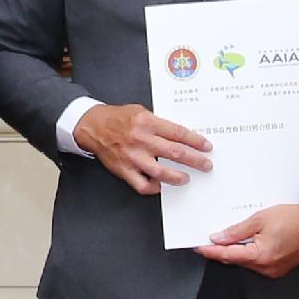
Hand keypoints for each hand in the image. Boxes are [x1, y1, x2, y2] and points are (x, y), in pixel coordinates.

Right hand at [72, 102, 212, 197]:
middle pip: (174, 152)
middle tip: (205, 165)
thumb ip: (160, 123)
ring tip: (185, 178)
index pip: (178, 133)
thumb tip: (181, 136)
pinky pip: (142, 185)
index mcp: (147, 122)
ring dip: (177, 177)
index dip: (195, 141)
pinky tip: (161, 185)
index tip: (206, 146)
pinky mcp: (123, 169)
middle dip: (194, 160)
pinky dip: (154, 187)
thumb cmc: (118, 118)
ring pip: (160, 171)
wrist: (93, 126)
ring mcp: (132, 156)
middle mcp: (140, 139)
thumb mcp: (141, 111)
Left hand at [200, 200, 298, 277]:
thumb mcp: (260, 219)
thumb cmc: (294, 219)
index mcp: (260, 256)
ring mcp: (274, 270)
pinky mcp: (280, 268)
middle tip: (212, 237)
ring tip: (235, 235)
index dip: (210, 250)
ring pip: (247, 262)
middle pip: (236, 260)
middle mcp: (267, 268)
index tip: (199, 247)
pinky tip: (251, 241)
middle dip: (223, 249)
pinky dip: (251, 253)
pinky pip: (258, 262)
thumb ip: (237, 231)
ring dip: (239, 251)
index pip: (227, 255)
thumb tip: (219, 238)